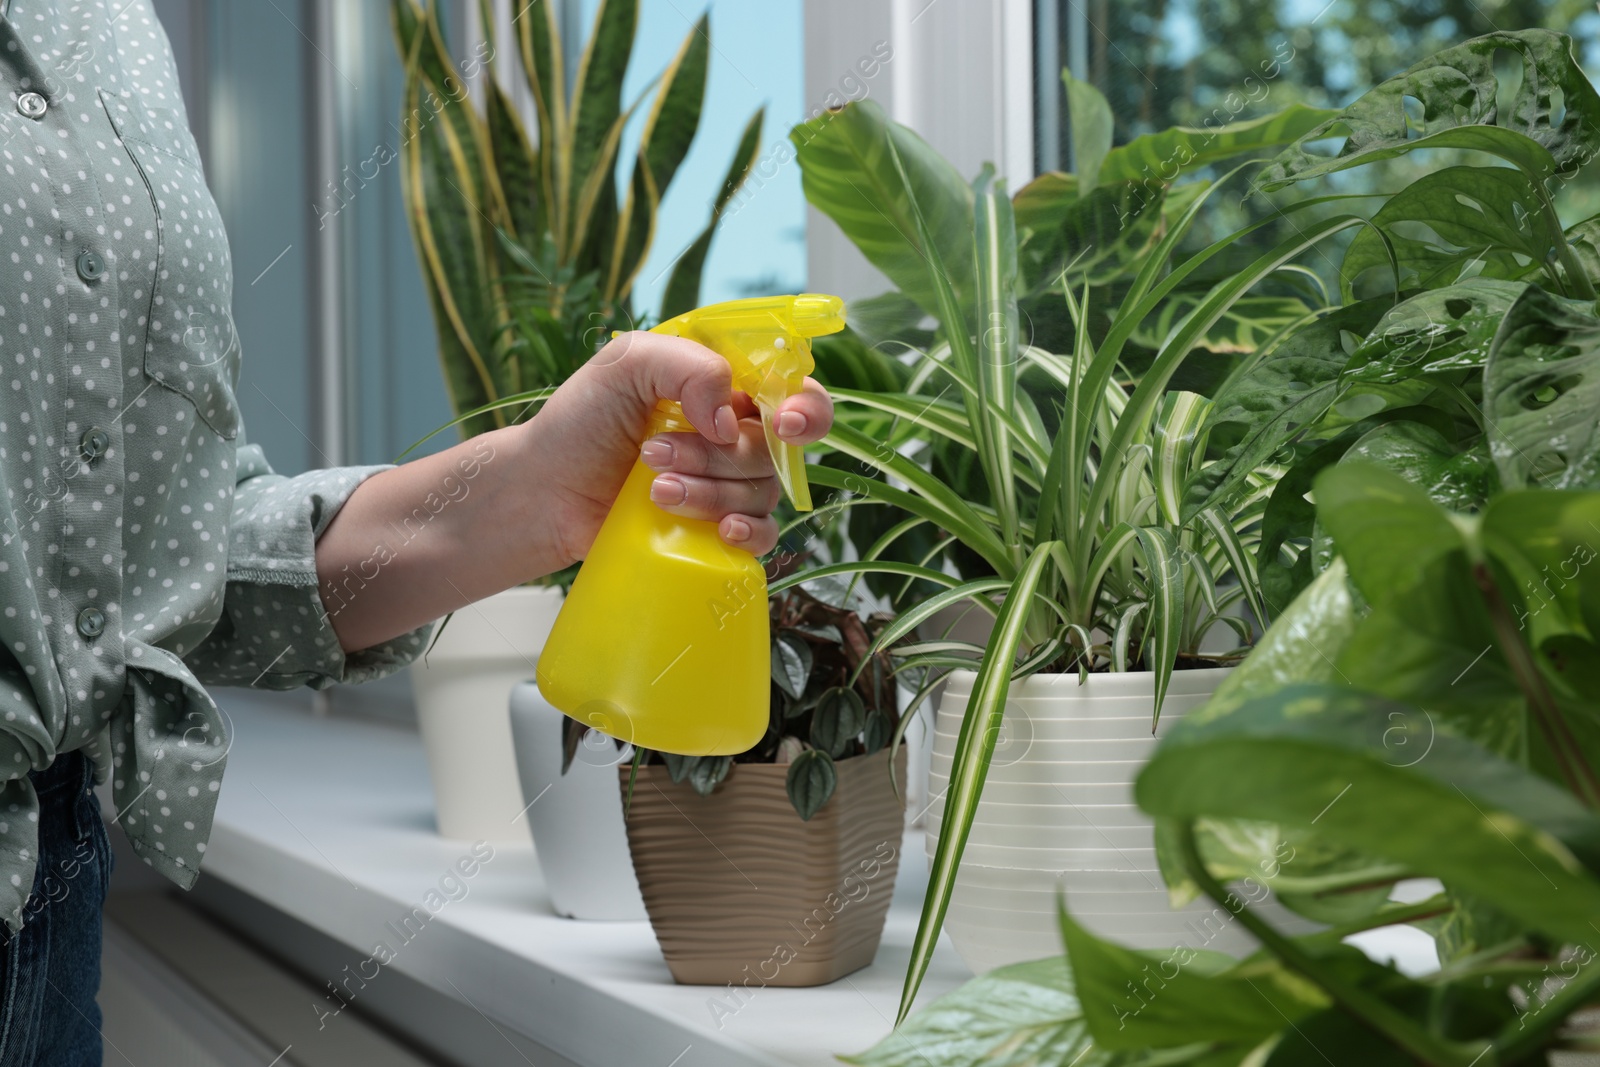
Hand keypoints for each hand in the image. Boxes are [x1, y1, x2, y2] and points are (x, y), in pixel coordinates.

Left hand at [524, 330, 833, 565]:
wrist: (545, 491)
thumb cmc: (581, 421)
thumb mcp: (625, 365)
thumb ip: (686, 365)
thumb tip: (729, 418)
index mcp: (723, 386)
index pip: (793, 388)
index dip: (804, 406)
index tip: (784, 422)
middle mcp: (733, 432)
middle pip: (774, 448)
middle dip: (719, 454)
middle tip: (654, 452)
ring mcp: (727, 482)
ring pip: (763, 491)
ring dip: (710, 491)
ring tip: (653, 490)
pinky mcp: (716, 527)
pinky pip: (762, 533)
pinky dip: (748, 532)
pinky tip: (722, 530)